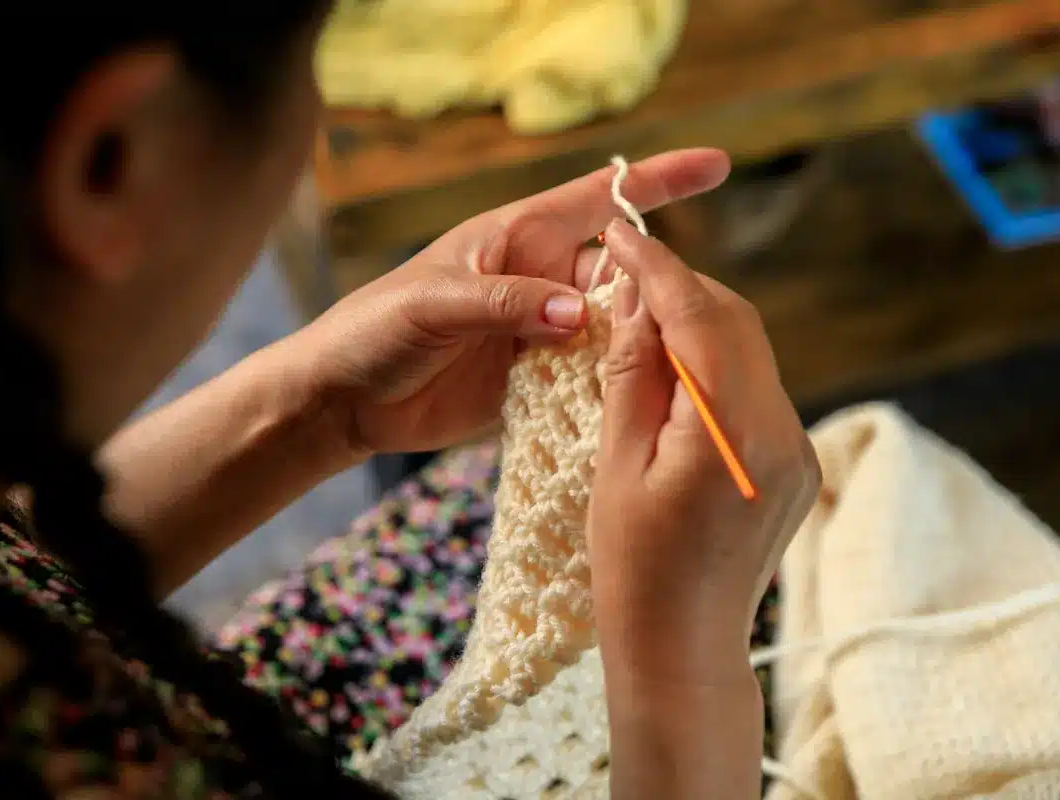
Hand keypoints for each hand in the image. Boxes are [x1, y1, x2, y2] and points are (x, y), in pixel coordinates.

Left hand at [288, 149, 729, 455]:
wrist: (343, 399)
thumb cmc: (375, 330)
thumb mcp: (435, 305)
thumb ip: (507, 303)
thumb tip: (581, 313)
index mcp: (517, 238)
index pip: (598, 200)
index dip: (658, 182)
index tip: (716, 167)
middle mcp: (537, 278)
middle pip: (619, 272)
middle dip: (658, 287)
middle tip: (688, 317)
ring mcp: (538, 329)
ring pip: (612, 327)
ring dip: (639, 343)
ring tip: (670, 364)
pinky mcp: (532, 377)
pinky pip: (587, 374)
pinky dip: (612, 383)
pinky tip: (635, 400)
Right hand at [588, 220, 820, 683]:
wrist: (684, 647)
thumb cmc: (634, 568)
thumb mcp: (616, 463)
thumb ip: (633, 372)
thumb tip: (637, 297)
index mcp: (732, 435)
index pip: (700, 317)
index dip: (657, 267)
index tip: (619, 233)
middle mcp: (782, 433)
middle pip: (737, 322)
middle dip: (681, 289)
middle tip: (623, 278)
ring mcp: (797, 449)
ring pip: (749, 351)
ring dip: (698, 325)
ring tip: (640, 326)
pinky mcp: (796, 462)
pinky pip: (757, 389)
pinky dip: (716, 366)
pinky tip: (674, 376)